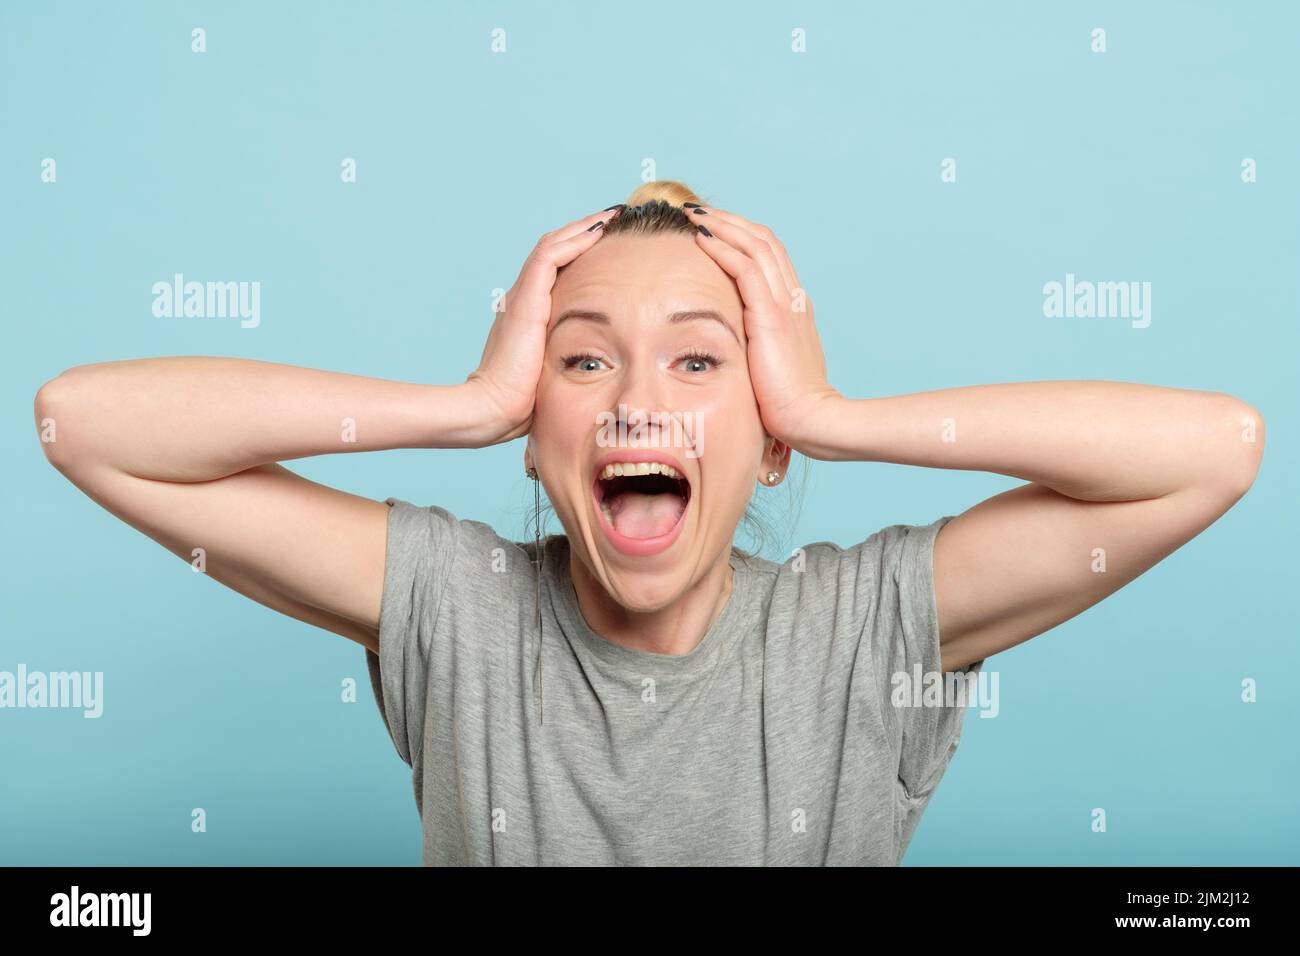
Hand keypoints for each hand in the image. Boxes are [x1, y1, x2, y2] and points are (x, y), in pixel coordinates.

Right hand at [465, 205, 622, 443]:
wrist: (493, 410)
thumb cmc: (521, 403)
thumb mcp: (550, 374)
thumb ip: (566, 362)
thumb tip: (597, 371)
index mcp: (527, 314)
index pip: (554, 269)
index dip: (580, 251)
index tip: (609, 243)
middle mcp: (521, 299)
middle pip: (554, 250)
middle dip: (584, 231)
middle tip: (614, 218)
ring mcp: (520, 297)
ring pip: (553, 245)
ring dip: (583, 228)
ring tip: (611, 215)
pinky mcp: (525, 301)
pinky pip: (549, 256)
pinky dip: (574, 240)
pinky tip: (598, 231)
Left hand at [689, 205, 840, 453]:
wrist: (813, 421)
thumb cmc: (789, 407)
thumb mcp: (771, 369)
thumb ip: (756, 352)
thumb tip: (731, 354)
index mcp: (794, 309)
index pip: (769, 257)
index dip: (741, 237)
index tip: (712, 229)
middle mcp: (792, 298)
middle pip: (763, 241)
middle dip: (729, 221)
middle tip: (697, 210)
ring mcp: (785, 304)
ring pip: (755, 245)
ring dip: (722, 224)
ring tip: (693, 214)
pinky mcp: (772, 316)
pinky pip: (746, 268)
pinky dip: (724, 247)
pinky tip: (701, 238)